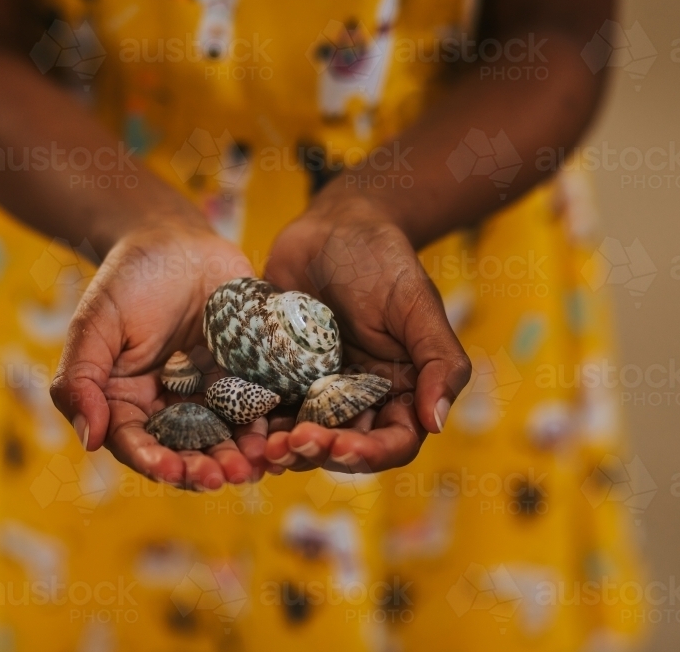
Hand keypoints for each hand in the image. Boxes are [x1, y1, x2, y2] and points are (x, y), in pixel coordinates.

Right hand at [50, 222, 270, 489]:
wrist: (176, 240)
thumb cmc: (127, 279)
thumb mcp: (94, 324)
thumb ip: (82, 379)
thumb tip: (89, 438)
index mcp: (127, 401)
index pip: (137, 443)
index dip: (153, 461)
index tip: (171, 471)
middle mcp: (170, 406)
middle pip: (185, 450)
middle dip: (203, 468)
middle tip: (223, 477)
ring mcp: (210, 393)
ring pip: (224, 436)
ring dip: (239, 456)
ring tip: (255, 467)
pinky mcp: (245, 376)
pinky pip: (256, 407)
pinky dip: (266, 425)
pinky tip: (277, 436)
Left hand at [262, 189, 471, 472]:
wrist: (333, 226)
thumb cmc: (383, 260)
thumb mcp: (417, 305)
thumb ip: (438, 361)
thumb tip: (436, 423)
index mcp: (399, 390)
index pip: (392, 441)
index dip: (369, 454)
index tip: (341, 446)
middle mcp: (357, 398)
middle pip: (342, 447)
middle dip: (319, 453)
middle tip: (292, 444)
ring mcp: (314, 390)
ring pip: (301, 437)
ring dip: (285, 449)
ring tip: (265, 446)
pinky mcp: (278, 376)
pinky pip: (266, 409)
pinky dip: (255, 424)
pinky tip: (240, 425)